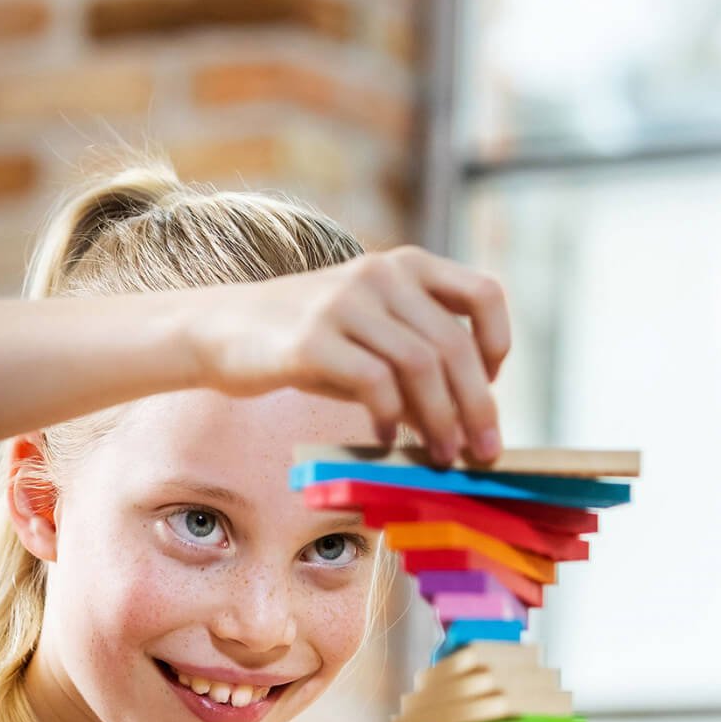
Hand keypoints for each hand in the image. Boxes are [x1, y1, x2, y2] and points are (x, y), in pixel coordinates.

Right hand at [186, 246, 510, 464]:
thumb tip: (466, 424)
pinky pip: (374, 383)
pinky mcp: (312, 338)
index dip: (497, 346)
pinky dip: (388, 417)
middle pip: (453, 346)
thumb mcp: (369, 338)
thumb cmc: (306, 343)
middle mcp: (380, 275)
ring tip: (440, 455)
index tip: (490, 386)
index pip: (483, 295)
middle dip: (476, 406)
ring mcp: (344, 303)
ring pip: (420, 367)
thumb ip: (416, 366)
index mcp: (405, 265)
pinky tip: (381, 438)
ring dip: (439, 421)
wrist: (222, 329)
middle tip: (483, 451)